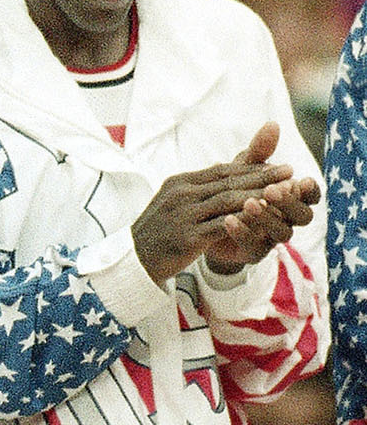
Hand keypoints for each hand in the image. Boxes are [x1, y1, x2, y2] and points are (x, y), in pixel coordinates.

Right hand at [130, 124, 311, 285]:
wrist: (134, 260)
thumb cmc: (159, 232)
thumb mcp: (176, 203)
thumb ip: (201, 188)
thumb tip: (226, 171)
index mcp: (180, 183)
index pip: (221, 170)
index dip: (252, 167)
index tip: (278, 164)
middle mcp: (181, 195)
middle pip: (228, 181)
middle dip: (262, 176)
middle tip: (290, 171)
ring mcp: (183, 215)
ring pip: (228, 201)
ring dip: (258, 195)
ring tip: (283, 193)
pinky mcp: (187, 238)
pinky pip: (221, 226)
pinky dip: (244, 220)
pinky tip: (263, 219)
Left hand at [199, 124, 319, 275]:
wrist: (204, 222)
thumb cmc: (231, 190)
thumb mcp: (243, 168)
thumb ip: (259, 151)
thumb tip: (272, 124)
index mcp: (290, 198)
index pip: (310, 196)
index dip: (310, 190)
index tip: (301, 180)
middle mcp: (286, 219)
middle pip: (303, 216)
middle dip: (289, 202)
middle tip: (272, 189)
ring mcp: (271, 239)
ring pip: (282, 233)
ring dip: (266, 217)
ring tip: (248, 202)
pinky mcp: (252, 253)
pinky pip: (254, 247)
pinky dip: (242, 232)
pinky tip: (228, 219)